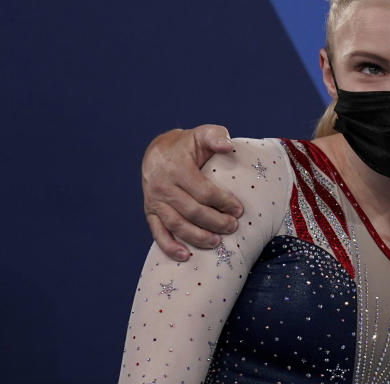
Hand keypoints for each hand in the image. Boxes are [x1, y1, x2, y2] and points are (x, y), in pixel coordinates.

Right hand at [141, 125, 243, 260]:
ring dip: (198, 237)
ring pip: (177, 224)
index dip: (223, 202)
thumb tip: (228, 147)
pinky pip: (157, 233)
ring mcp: (154, 201)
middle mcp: (163, 186)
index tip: (239, 210)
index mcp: (177, 167)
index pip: (203, 191)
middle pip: (192, 211)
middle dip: (215, 222)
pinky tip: (186, 256)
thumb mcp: (203, 133)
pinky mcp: (150, 212)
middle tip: (233, 227)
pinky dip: (170, 247)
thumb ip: (217, 136)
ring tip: (217, 242)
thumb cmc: (188, 145)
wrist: (157, 151)